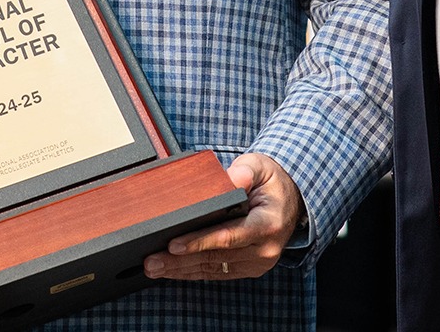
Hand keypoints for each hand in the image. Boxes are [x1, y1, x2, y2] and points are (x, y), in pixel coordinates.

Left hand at [144, 153, 302, 280]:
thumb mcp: (261, 167)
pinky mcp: (248, 269)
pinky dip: (192, 272)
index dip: (200, 242)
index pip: (230, 236)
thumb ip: (246, 171)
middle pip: (216, 257)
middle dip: (180, 260)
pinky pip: (217, 272)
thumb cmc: (270, 183)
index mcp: (268, 224)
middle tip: (151, 261)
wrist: (289, 202)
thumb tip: (231, 179)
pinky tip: (172, 271)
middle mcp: (264, 249)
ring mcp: (256, 263)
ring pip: (213, 269)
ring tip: (153, 267)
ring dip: (180, 270)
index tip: (173, 245)